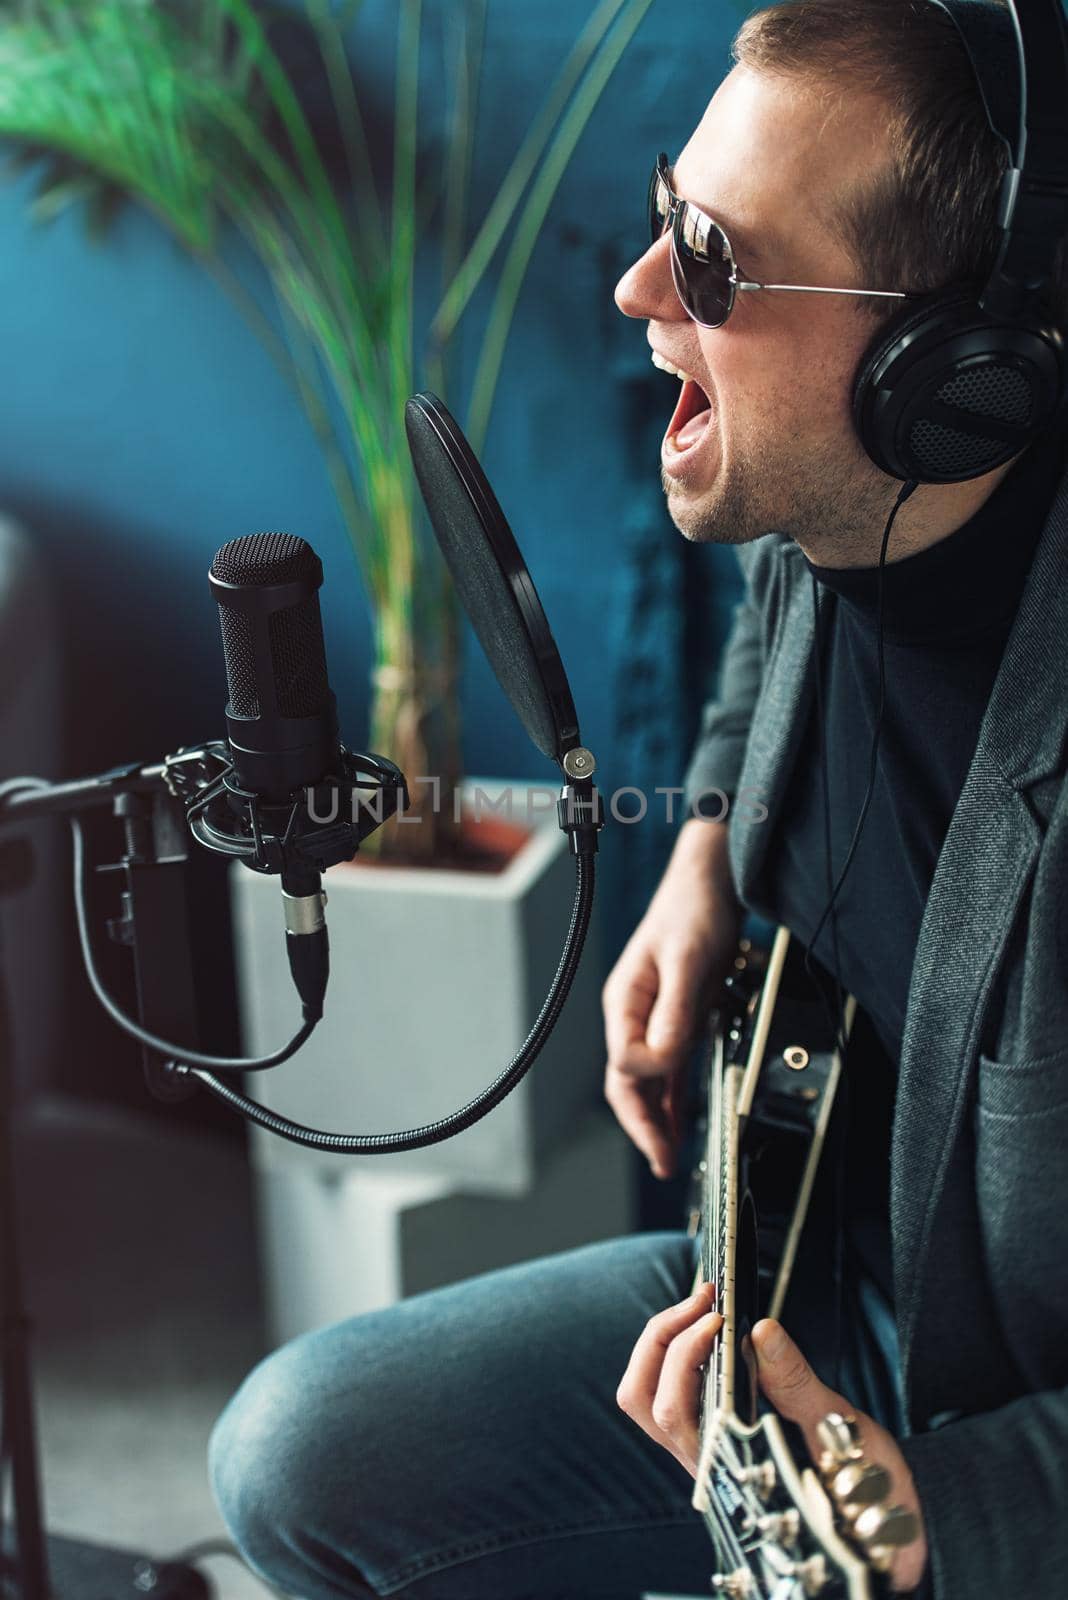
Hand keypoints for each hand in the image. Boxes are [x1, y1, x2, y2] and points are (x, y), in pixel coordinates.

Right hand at [602, 820, 739, 1178]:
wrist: (711, 882)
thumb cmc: (693, 911)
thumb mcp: (688, 959)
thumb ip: (674, 1010)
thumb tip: (661, 1058)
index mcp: (625, 1002)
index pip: (626, 1061)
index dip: (652, 1075)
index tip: (678, 1076)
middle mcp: (633, 1015)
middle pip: (627, 1083)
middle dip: (643, 1125)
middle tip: (664, 1162)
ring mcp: (654, 1020)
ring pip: (647, 1083)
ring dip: (656, 1121)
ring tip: (669, 1158)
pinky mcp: (676, 1020)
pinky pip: (667, 1071)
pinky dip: (671, 1101)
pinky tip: (679, 1123)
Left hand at [616, 1294, 927, 1594]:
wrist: (882, 1528)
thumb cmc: (865, 1489)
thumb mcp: (840, 1431)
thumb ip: (796, 1384)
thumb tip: (762, 1331)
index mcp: (727, 1466)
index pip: (672, 1406)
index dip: (685, 1349)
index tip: (719, 1314)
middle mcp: (703, 1464)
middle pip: (642, 1398)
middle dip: (664, 1335)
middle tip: (706, 1296)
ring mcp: (701, 1454)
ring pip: (644, 1399)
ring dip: (660, 1344)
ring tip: (700, 1306)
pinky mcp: (708, 1441)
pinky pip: (665, 1396)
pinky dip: (671, 1355)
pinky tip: (704, 1331)